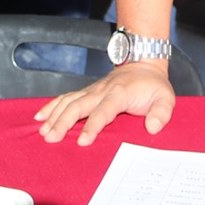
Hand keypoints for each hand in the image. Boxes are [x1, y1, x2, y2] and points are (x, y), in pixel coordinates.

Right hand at [34, 62, 175, 144]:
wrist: (142, 63)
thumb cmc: (152, 85)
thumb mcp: (165, 98)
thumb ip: (161, 113)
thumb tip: (152, 127)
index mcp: (119, 94)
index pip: (103, 112)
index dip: (92, 126)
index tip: (82, 141)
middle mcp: (101, 91)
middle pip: (78, 106)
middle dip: (63, 122)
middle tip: (51, 138)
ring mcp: (91, 91)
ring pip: (68, 102)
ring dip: (53, 116)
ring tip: (42, 132)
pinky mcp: (86, 92)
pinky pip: (65, 98)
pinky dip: (51, 106)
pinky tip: (39, 117)